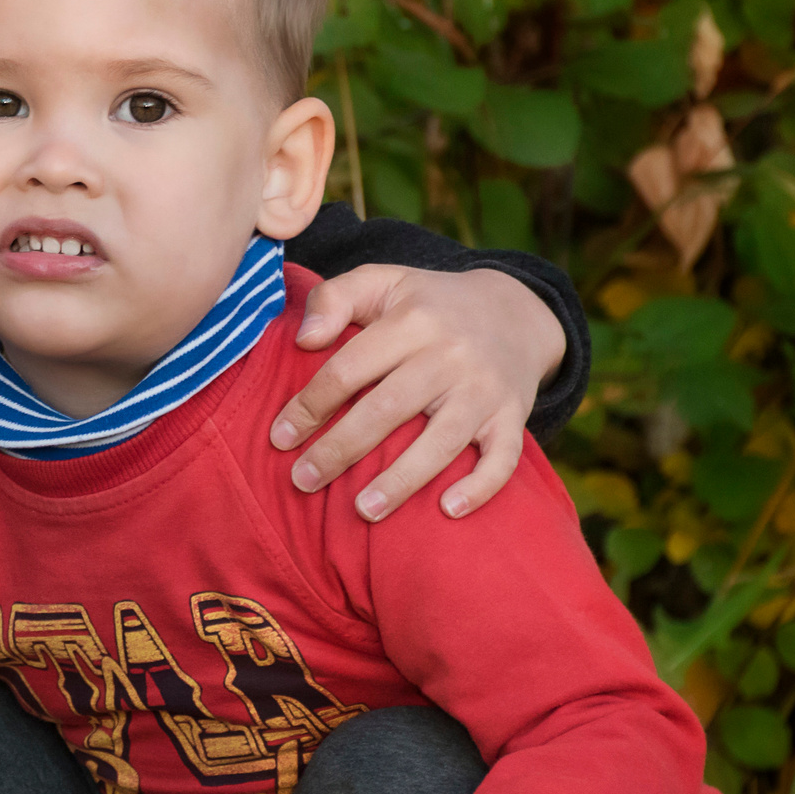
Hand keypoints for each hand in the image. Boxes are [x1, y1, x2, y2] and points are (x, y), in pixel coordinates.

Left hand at [270, 266, 563, 521]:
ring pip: (441, 441)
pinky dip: (479, 486)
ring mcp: (485, 389)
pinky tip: (447, 510)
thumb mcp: (382, 282)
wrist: (514, 312)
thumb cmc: (429, 304)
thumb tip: (304, 339)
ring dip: (401, 480)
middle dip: (340, 450)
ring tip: (363, 511)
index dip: (310, 405)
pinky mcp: (513, 416)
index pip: (350, 368)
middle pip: (388, 410)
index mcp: (412, 320)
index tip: (280, 438)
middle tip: (303, 481)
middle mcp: (451, 355)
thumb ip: (334, 298)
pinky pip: (502, 458)